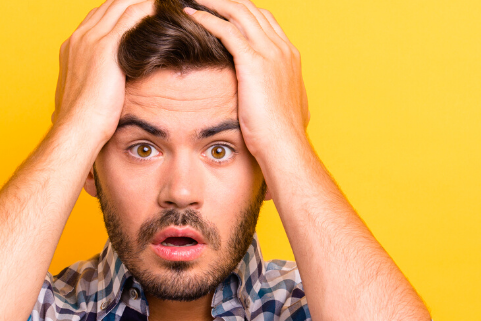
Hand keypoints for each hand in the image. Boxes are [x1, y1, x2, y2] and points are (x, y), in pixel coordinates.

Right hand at [51, 0, 156, 143]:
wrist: (77, 128)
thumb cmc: (83, 120)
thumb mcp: (86, 93)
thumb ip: (94, 80)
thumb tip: (104, 88)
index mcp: (72, 46)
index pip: (98, 15)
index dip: (119, 10)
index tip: (139, 11)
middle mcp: (80, 37)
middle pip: (110, 4)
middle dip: (132, 1)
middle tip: (156, 3)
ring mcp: (91, 40)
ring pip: (121, 4)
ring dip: (142, 2)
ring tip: (163, 3)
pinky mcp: (106, 47)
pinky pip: (132, 16)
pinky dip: (148, 8)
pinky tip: (162, 9)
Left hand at [183, 0, 309, 161]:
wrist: (285, 146)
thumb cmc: (281, 135)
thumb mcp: (285, 108)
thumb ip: (278, 95)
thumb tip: (275, 100)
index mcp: (289, 57)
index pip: (264, 21)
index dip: (242, 11)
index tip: (223, 9)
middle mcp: (282, 49)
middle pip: (251, 10)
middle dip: (226, 1)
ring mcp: (270, 53)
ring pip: (239, 12)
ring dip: (214, 2)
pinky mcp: (254, 62)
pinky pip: (227, 31)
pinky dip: (207, 19)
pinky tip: (191, 15)